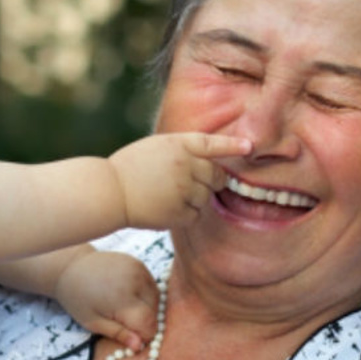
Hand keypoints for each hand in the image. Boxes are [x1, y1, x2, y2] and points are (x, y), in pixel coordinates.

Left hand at [55, 250, 157, 351]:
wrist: (71, 267)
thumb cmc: (78, 299)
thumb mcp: (93, 322)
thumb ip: (118, 334)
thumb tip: (139, 346)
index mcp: (122, 299)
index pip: (148, 324)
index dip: (143, 335)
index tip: (131, 338)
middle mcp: (134, 281)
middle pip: (154, 311)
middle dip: (144, 322)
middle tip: (123, 322)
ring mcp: (138, 269)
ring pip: (156, 298)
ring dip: (147, 308)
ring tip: (126, 308)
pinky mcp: (138, 263)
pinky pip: (151, 284)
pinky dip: (145, 294)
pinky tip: (129, 296)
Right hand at [109, 132, 250, 228]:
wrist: (110, 192)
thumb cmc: (130, 168)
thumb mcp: (156, 147)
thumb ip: (182, 150)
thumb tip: (208, 163)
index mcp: (179, 145)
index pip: (212, 144)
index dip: (232, 146)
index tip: (250, 147)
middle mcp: (186, 165)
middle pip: (216, 176)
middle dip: (211, 180)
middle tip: (190, 183)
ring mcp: (184, 190)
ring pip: (206, 197)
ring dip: (194, 198)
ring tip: (167, 195)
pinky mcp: (180, 212)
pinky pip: (196, 215)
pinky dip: (186, 214)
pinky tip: (165, 208)